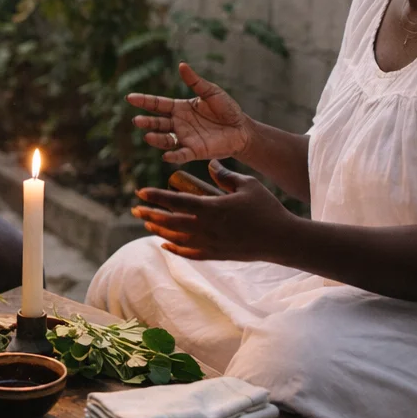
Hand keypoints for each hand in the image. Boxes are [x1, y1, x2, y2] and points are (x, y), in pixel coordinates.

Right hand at [129, 62, 255, 163]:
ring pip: (165, 139)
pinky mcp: (195, 151)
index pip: (158, 104)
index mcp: (180, 108)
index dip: (144, 101)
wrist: (242, 128)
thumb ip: (196, 82)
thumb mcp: (211, 92)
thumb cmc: (227, 109)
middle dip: (146, 122)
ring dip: (156, 139)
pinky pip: (181, 154)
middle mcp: (179, 124)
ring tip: (147, 136)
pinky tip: (166, 155)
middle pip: (157, 123)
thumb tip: (181, 65)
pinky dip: (173, 156)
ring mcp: (185, 138)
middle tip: (136, 120)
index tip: (129, 97)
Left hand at [131, 161, 298, 261]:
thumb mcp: (247, 185)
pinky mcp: (217, 255)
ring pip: (177, 239)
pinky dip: (175, 249)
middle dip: (150, 215)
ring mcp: (210, 244)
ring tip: (147, 223)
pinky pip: (190, 254)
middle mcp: (206, 228)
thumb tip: (211, 163)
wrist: (281, 239)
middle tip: (135, 210)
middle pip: (170, 222)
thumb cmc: (267, 208)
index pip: (176, 202)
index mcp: (211, 208)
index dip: (157, 197)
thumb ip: (226, 175)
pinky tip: (165, 244)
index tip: (141, 192)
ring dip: (159, 230)